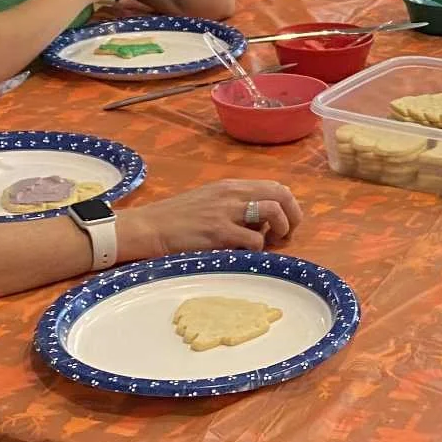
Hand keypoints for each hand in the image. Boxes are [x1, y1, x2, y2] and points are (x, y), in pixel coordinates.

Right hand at [117, 179, 302, 260]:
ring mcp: (226, 212)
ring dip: (280, 231)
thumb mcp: (210, 202)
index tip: (284, 226)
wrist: (149, 227)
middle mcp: (233, 194)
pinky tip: (244, 255)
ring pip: (273, 212)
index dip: (289, 207)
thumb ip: (237, 207)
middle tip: (285, 237)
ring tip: (269, 245)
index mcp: (232, 186)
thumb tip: (264, 224)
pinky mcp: (218, 232)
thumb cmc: (177, 219)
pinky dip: (257, 250)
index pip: (276, 187)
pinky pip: (254, 240)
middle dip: (293, 217)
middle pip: (282, 195)